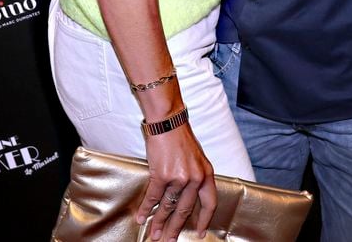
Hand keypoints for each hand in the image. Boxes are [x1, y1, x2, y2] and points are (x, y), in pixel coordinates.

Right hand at [136, 123, 216, 240]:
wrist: (168, 121)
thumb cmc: (181, 137)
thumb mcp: (197, 158)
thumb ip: (195, 176)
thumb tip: (188, 197)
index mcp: (206, 173)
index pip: (209, 203)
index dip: (205, 220)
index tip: (200, 233)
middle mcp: (195, 178)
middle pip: (185, 210)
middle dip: (175, 228)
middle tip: (168, 240)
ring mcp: (179, 177)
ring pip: (168, 207)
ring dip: (158, 222)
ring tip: (153, 234)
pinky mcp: (162, 174)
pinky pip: (153, 197)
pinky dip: (146, 208)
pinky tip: (141, 216)